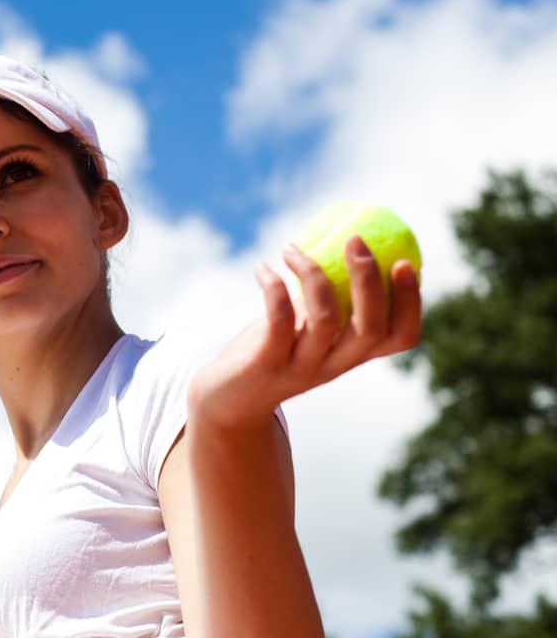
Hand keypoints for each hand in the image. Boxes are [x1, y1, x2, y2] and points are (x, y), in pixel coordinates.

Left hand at [188, 235, 422, 428]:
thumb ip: (330, 297)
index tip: (403, 262)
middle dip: (369, 279)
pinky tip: (263, 268)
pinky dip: (274, 288)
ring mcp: (302, 367)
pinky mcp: (267, 364)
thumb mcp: (307, 325)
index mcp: (353, 353)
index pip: (401, 336)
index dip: (411, 302)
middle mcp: (334, 364)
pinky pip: (278, 321)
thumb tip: (347, 240)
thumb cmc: (272, 349)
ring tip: (290, 248)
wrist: (227, 398)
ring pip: (325, 320)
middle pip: (371, 327)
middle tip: (355, 238)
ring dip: (312, 274)